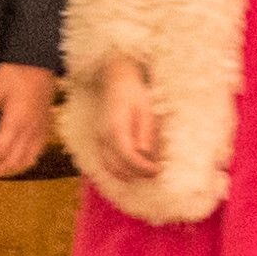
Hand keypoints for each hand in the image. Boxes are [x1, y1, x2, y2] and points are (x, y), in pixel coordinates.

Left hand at [0, 61, 56, 177]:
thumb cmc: (14, 73)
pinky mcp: (46, 128)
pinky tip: (15, 160)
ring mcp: (40, 131)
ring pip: (26, 162)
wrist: (38, 61)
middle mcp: (30, 131)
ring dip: (8, 170)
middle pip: (12, 163)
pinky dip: (24, 163)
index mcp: (16, 123)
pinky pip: (37, 154)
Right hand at [90, 55, 162, 182]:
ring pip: (110, 168)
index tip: (158, 170)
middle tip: (156, 171)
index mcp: (115, 127)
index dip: (142, 167)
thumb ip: (145, 132)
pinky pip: (107, 163)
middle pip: (118, 167)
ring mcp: (99, 140)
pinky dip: (120, 170)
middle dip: (137, 173)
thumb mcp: (146, 110)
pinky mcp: (100, 141)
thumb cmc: (134, 94)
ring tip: (147, 170)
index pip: (127, 156)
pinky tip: (135, 167)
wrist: (117, 82)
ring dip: (129, 174)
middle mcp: (103, 136)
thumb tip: (144, 153)